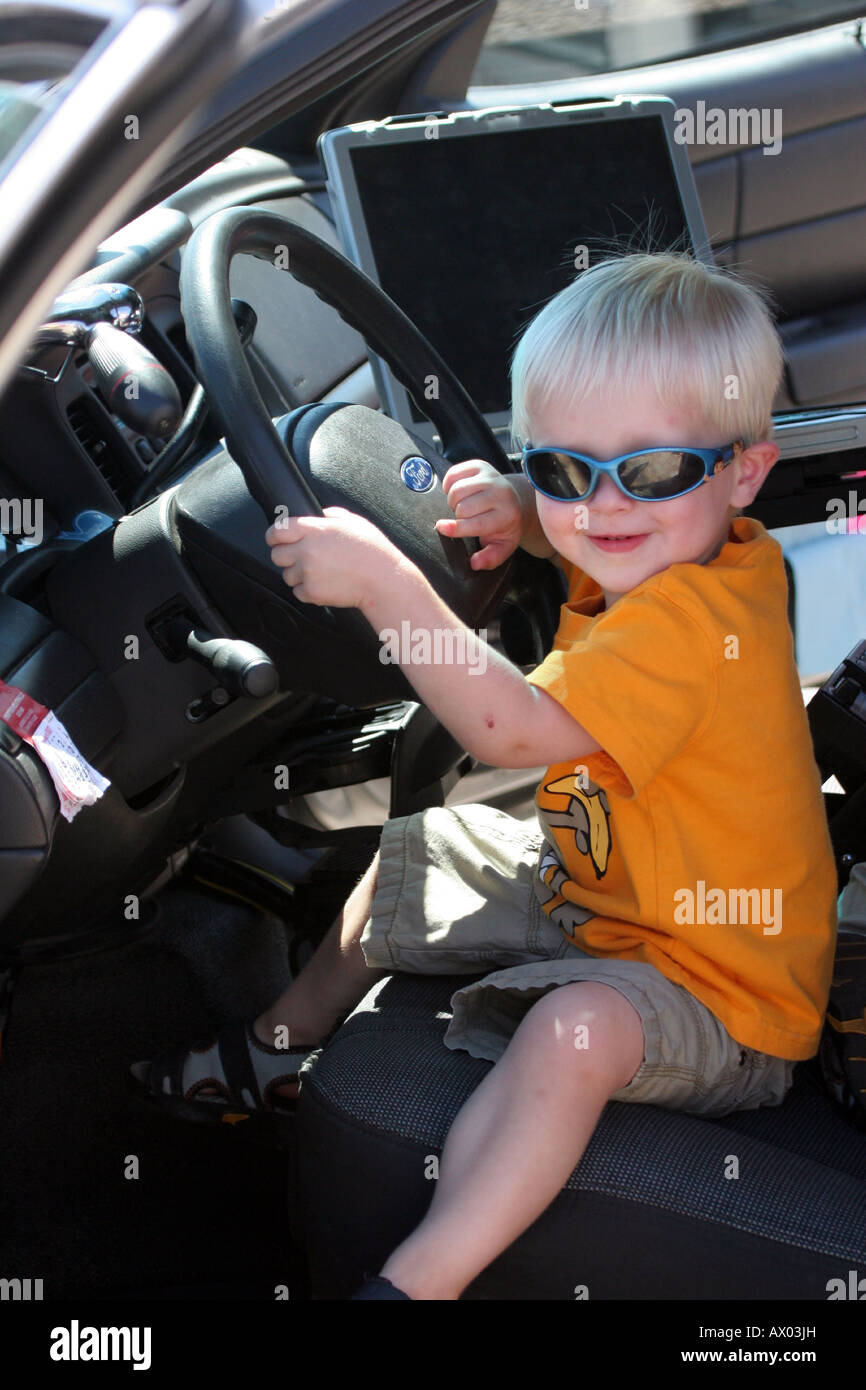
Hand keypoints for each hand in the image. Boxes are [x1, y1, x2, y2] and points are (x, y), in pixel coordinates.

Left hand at [265, 506, 402, 609]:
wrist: (383, 581)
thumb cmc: (372, 551)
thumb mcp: (353, 521)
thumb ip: (331, 515)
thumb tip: (319, 515)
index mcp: (314, 529)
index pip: (277, 530)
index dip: (274, 535)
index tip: (277, 539)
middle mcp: (307, 551)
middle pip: (276, 555)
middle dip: (286, 556)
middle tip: (301, 557)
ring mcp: (308, 573)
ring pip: (286, 575)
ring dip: (297, 574)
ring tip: (318, 572)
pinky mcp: (312, 592)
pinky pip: (297, 592)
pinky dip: (307, 590)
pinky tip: (323, 584)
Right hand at [435, 459, 524, 569]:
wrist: (515, 501)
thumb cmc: (504, 527)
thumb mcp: (502, 547)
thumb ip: (490, 558)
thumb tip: (474, 564)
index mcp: (507, 515)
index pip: (475, 523)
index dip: (456, 528)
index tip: (441, 528)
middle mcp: (501, 493)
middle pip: (462, 507)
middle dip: (457, 515)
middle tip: (464, 518)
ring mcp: (491, 476)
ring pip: (456, 490)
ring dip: (453, 501)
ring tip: (462, 506)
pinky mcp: (481, 465)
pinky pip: (453, 473)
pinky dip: (449, 484)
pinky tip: (458, 492)